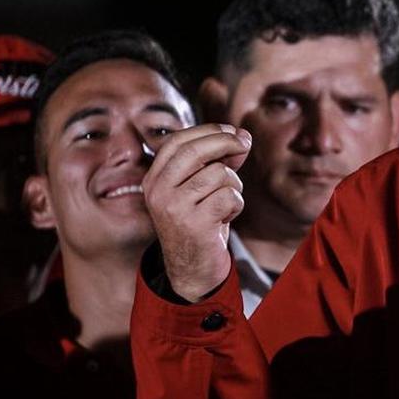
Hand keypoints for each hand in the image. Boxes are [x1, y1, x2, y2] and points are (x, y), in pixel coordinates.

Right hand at [143, 123, 250, 302]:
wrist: (192, 268)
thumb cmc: (200, 222)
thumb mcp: (204, 188)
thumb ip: (219, 160)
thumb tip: (242, 136)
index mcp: (154, 178)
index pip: (177, 141)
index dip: (207, 131)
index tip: (230, 130)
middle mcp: (158, 191)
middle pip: (195, 151)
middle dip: (226, 142)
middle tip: (244, 144)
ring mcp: (173, 207)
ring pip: (218, 174)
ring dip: (234, 186)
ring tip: (225, 203)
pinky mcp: (194, 223)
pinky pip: (229, 196)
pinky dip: (236, 204)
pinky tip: (226, 217)